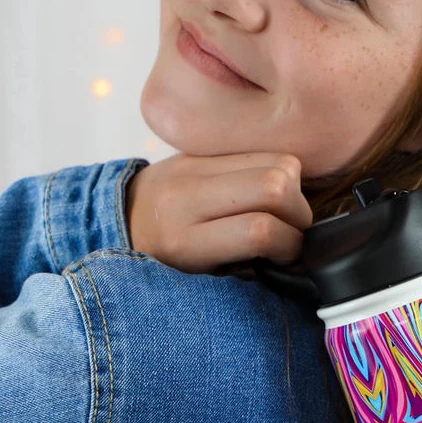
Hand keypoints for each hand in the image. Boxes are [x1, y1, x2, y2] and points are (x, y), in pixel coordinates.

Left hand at [125, 151, 312, 275]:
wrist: (122, 217)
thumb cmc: (165, 260)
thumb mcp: (199, 276)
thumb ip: (245, 266)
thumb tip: (296, 258)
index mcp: (183, 241)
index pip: (259, 230)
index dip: (290, 246)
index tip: (291, 259)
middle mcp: (187, 196)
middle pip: (275, 186)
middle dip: (299, 214)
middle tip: (293, 232)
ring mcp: (195, 164)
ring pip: (278, 163)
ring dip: (294, 191)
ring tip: (283, 212)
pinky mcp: (205, 146)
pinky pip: (263, 150)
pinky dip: (279, 173)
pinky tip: (268, 194)